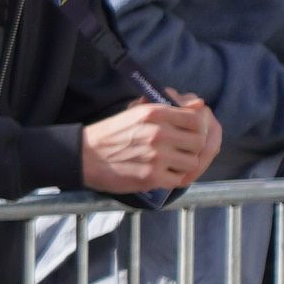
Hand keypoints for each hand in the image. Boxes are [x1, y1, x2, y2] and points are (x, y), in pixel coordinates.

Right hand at [78, 96, 222, 194]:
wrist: (83, 156)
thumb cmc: (110, 134)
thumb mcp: (136, 111)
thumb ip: (169, 106)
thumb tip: (199, 104)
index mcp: (154, 113)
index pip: (195, 119)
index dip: (196, 127)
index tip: (187, 133)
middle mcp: (158, 133)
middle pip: (198, 142)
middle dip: (192, 147)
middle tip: (180, 150)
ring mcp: (156, 156)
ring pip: (192, 162)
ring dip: (184, 165)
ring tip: (169, 163)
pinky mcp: (151, 177)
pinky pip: (178, 180)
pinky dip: (172, 179)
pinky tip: (161, 174)